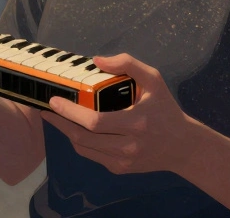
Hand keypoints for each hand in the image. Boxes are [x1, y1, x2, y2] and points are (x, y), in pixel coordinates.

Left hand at [41, 53, 200, 174]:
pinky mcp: (120, 168)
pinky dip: (80, 142)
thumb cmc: (165, 109)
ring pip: (84, 149)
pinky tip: (74, 129)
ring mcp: (123, 161)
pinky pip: (92, 156)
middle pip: (83, 138)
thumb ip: (127, 64)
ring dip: (66, 132)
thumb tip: (96, 60)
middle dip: (60, 123)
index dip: (70, 112)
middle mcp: (128, 146)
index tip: (53, 101)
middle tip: (46, 109)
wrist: (184, 146)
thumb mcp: (153, 80)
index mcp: (136, 123)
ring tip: (55, 118)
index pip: (94, 122)